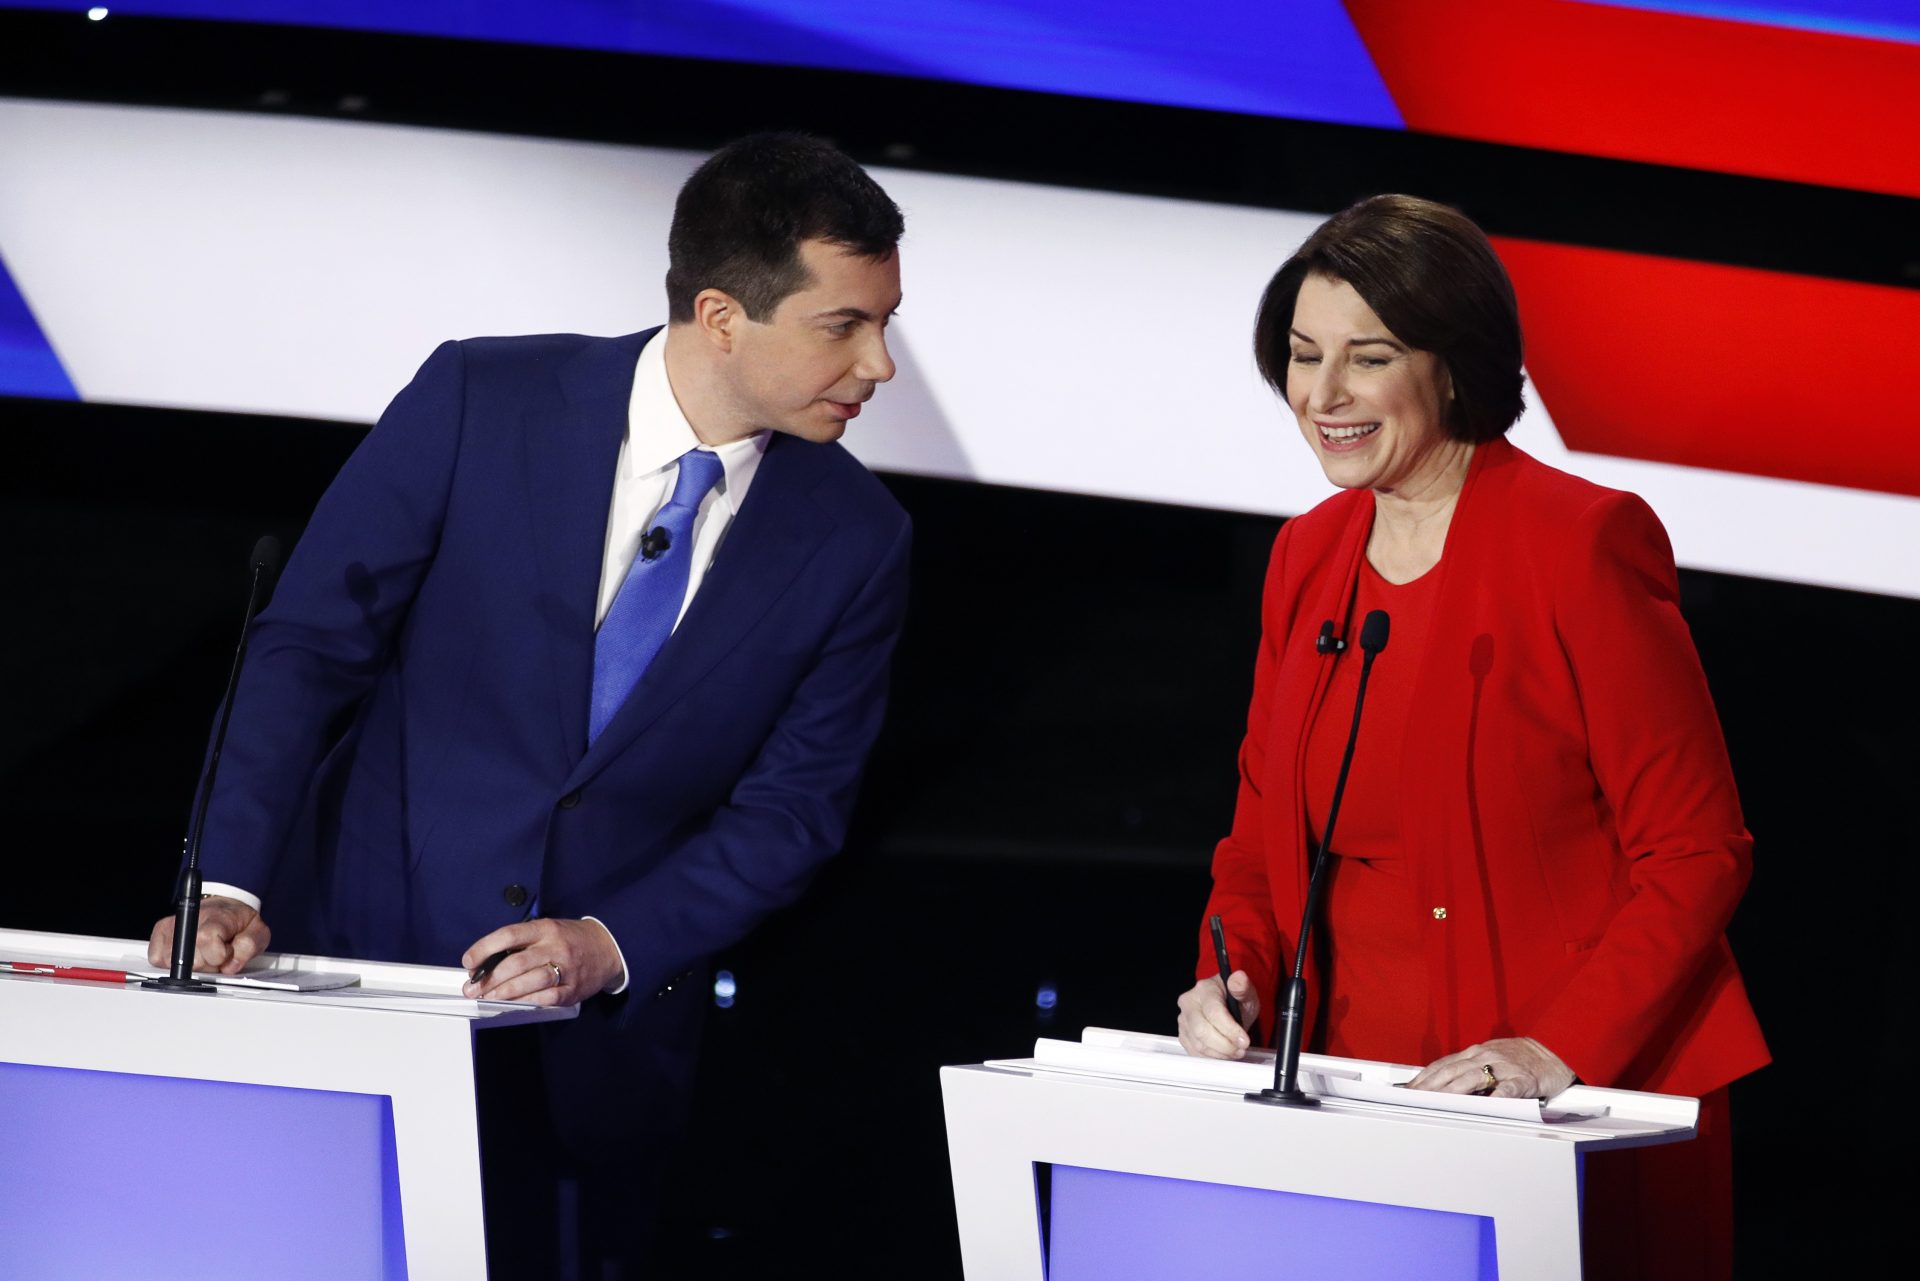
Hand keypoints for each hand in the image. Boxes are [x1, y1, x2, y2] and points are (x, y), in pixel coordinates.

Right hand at [147, 896, 270, 974]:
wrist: (227, 906)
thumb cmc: (240, 921)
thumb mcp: (258, 931)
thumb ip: (249, 947)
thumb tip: (231, 965)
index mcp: (215, 917)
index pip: (206, 940)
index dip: (219, 956)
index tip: (227, 953)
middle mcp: (189, 919)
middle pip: (190, 959)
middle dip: (207, 965)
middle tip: (217, 955)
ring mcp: (172, 925)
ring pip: (172, 963)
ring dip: (190, 966)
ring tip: (204, 953)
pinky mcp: (160, 932)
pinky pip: (157, 959)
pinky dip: (172, 963)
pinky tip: (189, 954)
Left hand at [460, 918, 620, 1004]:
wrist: (608, 947)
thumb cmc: (571, 939)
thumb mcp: (547, 929)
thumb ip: (521, 943)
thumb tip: (487, 962)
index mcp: (545, 928)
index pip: (508, 935)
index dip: (484, 948)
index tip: (469, 961)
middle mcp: (555, 947)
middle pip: (515, 963)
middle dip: (488, 979)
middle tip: (473, 988)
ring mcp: (566, 969)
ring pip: (529, 982)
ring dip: (502, 993)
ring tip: (488, 997)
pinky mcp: (573, 989)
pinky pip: (545, 999)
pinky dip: (525, 1002)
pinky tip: (514, 1003)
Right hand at [1176, 972, 1260, 1058]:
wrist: (1227, 1005)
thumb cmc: (1235, 999)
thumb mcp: (1246, 993)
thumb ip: (1243, 987)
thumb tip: (1239, 978)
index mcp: (1204, 989)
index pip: (1214, 1012)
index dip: (1230, 1030)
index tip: (1244, 1040)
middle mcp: (1189, 1003)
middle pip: (1202, 1030)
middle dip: (1225, 1045)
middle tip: (1241, 1049)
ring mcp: (1183, 1020)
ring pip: (1198, 1044)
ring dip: (1220, 1053)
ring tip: (1235, 1051)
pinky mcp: (1183, 1034)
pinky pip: (1194, 1052)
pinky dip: (1211, 1057)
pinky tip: (1223, 1053)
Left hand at [1405, 1037, 1575, 1099]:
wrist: (1552, 1051)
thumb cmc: (1518, 1059)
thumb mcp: (1489, 1059)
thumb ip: (1467, 1070)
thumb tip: (1440, 1085)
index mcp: (1474, 1053)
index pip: (1442, 1065)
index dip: (1423, 1077)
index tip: (1407, 1090)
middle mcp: (1485, 1056)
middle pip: (1451, 1071)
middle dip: (1430, 1086)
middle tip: (1414, 1099)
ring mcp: (1503, 1066)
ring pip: (1473, 1078)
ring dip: (1452, 1091)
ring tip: (1437, 1103)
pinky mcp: (1523, 1078)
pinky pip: (1508, 1088)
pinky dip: (1495, 1096)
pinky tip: (1485, 1105)